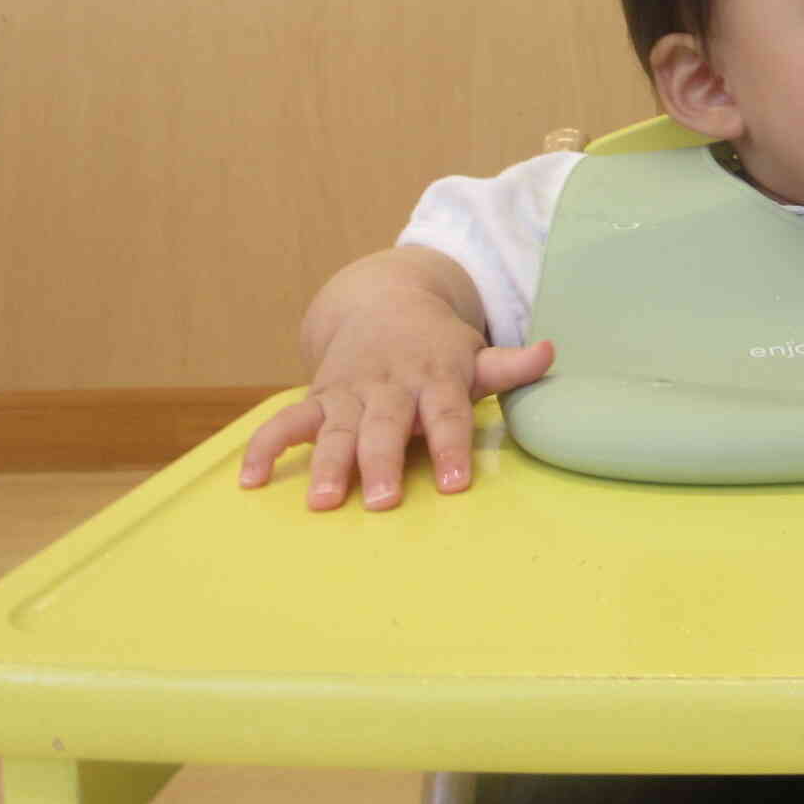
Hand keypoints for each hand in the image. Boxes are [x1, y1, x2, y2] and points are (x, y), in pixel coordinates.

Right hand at [239, 305, 552, 510]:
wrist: (380, 301)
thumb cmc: (436, 346)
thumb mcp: (474, 353)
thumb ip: (510, 365)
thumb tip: (552, 352)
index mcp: (434, 376)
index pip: (446, 414)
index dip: (451, 448)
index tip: (455, 485)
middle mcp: (389, 386)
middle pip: (387, 426)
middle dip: (383, 463)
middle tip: (385, 502)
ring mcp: (349, 391)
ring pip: (336, 429)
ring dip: (328, 464)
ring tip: (324, 502)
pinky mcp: (317, 398)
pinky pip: (286, 422)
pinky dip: (266, 448)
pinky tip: (251, 481)